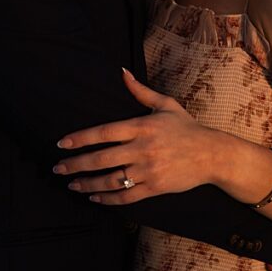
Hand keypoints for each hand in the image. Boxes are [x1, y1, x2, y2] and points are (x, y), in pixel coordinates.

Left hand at [53, 68, 214, 203]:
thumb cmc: (187, 127)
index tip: (61, 143)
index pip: (103, 132)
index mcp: (141, 127)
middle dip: (76, 164)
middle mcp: (142, 149)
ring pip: (111, 180)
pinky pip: (127, 196)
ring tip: (71, 184)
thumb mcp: (165, 104)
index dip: (80, 138)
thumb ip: (140, 91)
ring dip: (87, 183)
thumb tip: (121, 72)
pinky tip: (94, 197)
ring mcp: (148, 170)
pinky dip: (108, 198)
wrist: (213, 154)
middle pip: (101, 158)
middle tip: (57, 167)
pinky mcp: (156, 187)